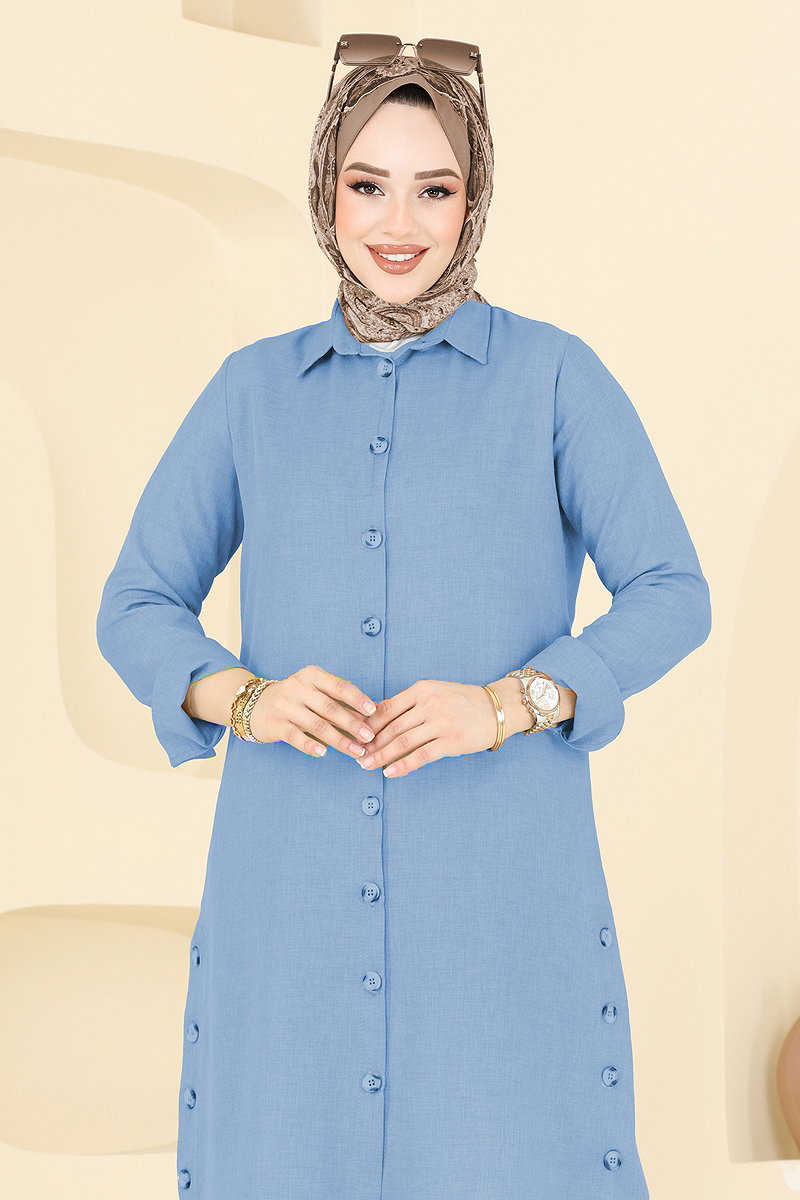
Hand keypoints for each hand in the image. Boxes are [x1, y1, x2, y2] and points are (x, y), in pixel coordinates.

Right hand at [247, 665, 378, 761]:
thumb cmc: (297, 699)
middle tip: (370, 737)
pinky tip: (323, 753)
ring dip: (339, 740)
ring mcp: (285, 706)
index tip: (374, 712)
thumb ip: (340, 700)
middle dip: (353, 724)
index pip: (339, 686)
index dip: (357, 699)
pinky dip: (310, 745)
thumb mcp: (316, 691)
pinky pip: (295, 736)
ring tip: (356, 751)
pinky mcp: (275, 724)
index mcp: (312, 675)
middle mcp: (297, 687)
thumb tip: (374, 713)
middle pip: (330, 707)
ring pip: (316, 724)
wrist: (255, 704)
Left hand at [355, 679, 498, 777]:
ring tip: (367, 765)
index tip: (354, 736)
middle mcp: (429, 704)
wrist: (497, 708)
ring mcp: (440, 723)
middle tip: (356, 755)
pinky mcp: (451, 741)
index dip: (367, 724)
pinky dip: (403, 765)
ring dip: (381, 756)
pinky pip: (421, 755)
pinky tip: (390, 772)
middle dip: (370, 743)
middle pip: (391, 727)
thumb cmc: (462, 701)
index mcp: (421, 690)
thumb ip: (408, 703)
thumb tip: (377, 713)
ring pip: (402, 742)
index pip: (386, 708)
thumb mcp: (434, 692)